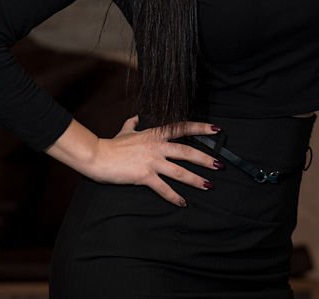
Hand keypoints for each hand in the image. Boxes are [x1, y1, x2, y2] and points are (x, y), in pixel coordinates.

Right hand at [89, 115, 222, 206]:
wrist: (98, 156)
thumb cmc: (112, 144)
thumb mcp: (126, 130)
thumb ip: (134, 123)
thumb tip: (136, 116)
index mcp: (155, 134)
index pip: (182, 128)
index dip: (200, 128)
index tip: (216, 130)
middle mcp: (157, 147)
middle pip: (187, 152)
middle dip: (205, 159)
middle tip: (219, 165)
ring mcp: (152, 162)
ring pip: (180, 171)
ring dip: (196, 180)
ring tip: (209, 185)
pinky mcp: (144, 176)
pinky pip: (163, 188)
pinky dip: (174, 197)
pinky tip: (183, 203)